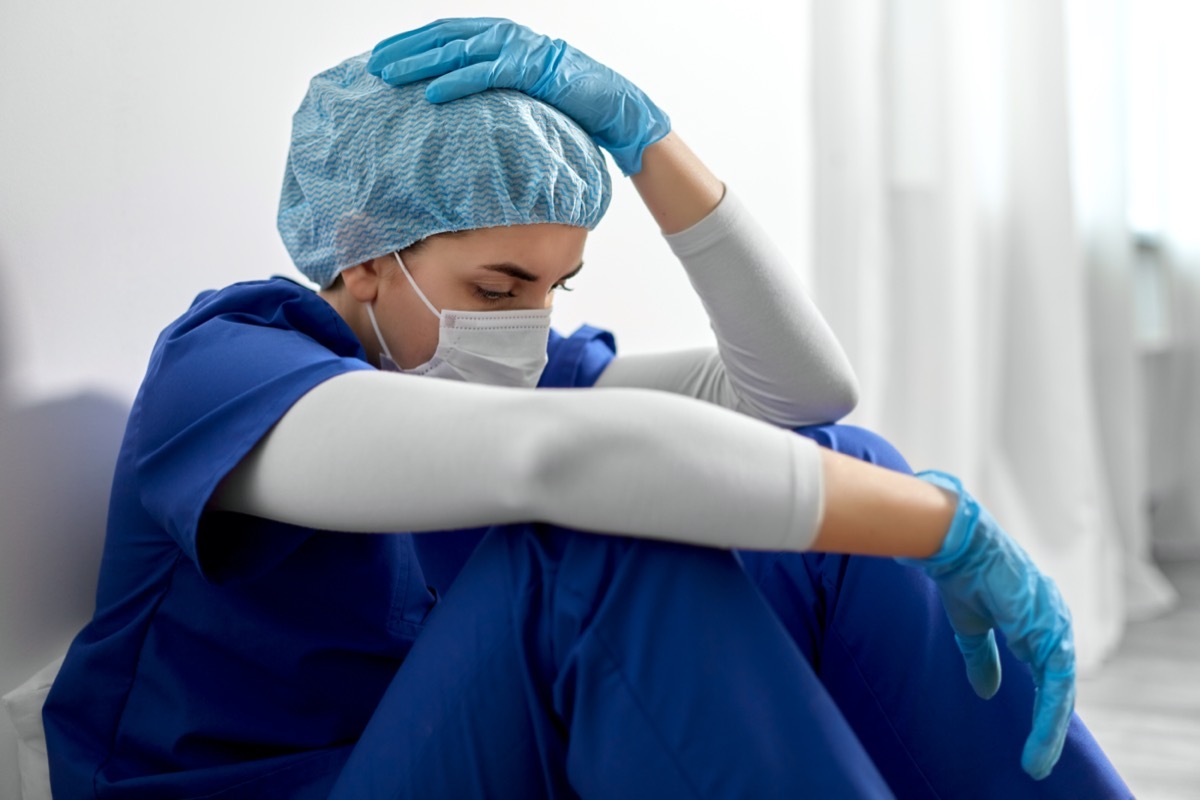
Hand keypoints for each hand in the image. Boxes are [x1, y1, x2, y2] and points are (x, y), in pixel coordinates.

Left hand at [368, 18, 670, 175]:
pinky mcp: (532, 69)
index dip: (411, 43)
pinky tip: (432, 95)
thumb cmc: (567, 103)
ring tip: (389, 77)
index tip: (380, 57)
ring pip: (458, 51)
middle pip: (444, 37)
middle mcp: (505, 35)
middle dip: (405, 50)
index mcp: (500, 37)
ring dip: (420, 64)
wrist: (613, 106)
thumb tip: (454, 104)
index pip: (446, 34)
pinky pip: (487, 74)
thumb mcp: (520, 92)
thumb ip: (491, 88)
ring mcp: (518, 49)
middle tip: (372, 66)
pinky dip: (457, 82)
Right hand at [899, 471, 1074, 780]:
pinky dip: (1049, 715)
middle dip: (1050, 723)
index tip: (1034, 735)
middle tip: (1037, 759)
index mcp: (1037, 615)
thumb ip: (984, 657)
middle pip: (1058, 683)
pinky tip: (1042, 738)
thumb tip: (987, 691)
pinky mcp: (1048, 630)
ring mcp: (1055, 623)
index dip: (1043, 702)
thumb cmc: (962, 572)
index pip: (1047, 668)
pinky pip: (1055, 683)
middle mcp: (1053, 619)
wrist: (956, 542)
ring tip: (1037, 760)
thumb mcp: (972, 625)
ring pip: (1060, 689)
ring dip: (1050, 728)